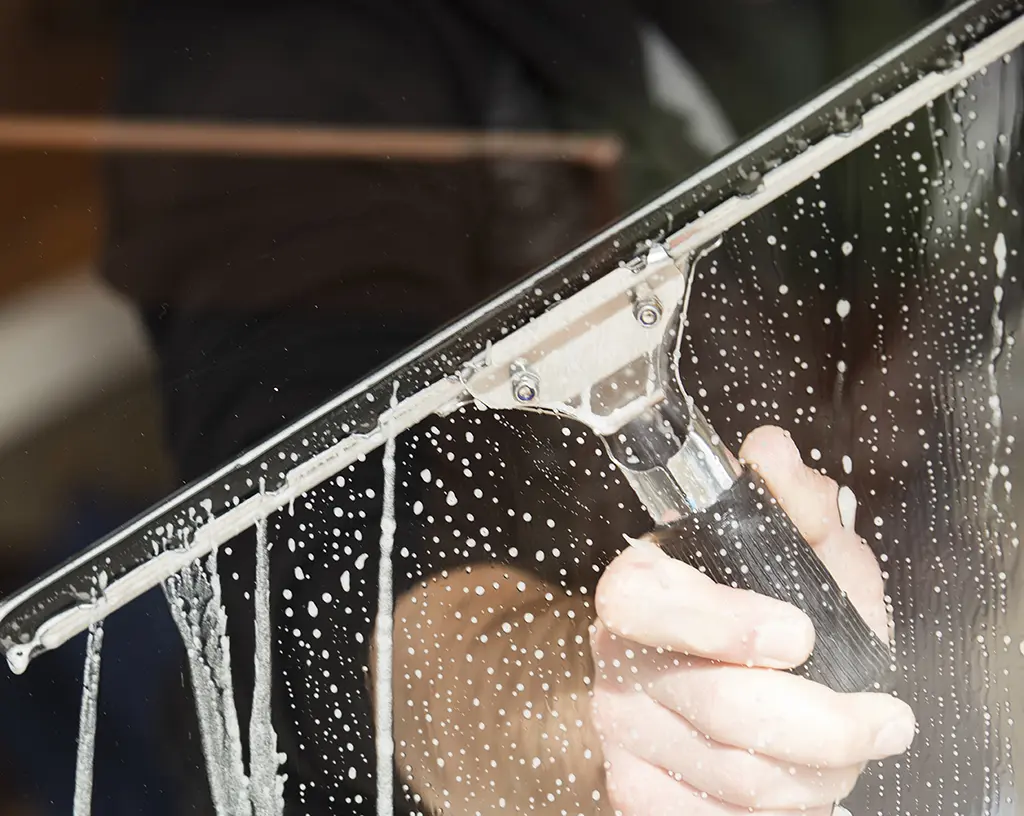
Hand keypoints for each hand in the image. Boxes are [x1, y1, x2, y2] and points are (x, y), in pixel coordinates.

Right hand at [589, 425, 914, 814]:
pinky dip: (784, 809)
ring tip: (849, 748)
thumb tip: (770, 453)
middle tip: (884, 720)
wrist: (708, 677)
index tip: (798, 634)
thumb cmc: (759, 608)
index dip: (721, 622)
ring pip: (735, 776)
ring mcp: (622, 729)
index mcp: (640, 587)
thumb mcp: (795, 552)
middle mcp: (620, 658)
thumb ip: (793, 503)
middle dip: (826, 725)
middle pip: (718, 708)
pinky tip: (801, 778)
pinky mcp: (636, 791)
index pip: (647, 602)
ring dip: (820, 772)